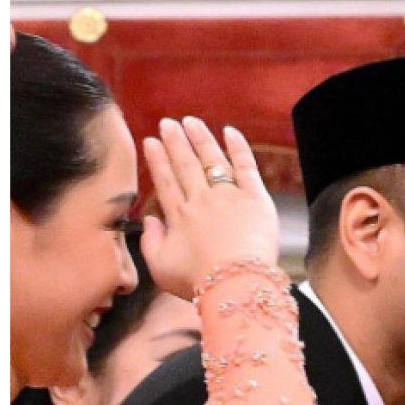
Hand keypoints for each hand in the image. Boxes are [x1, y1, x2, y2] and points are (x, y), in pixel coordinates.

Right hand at [140, 117, 278, 299]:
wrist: (236, 283)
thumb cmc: (199, 282)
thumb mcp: (160, 269)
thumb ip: (150, 243)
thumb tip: (148, 220)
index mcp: (179, 217)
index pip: (166, 182)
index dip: (157, 160)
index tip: (150, 142)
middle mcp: (201, 201)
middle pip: (186, 165)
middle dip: (175, 142)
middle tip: (167, 123)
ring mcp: (228, 197)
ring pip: (212, 160)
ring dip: (200, 139)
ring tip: (190, 122)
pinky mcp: (255, 198)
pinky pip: (245, 166)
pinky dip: (238, 147)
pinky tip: (230, 131)